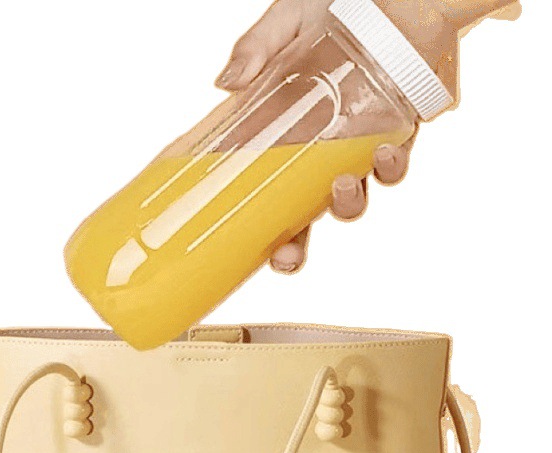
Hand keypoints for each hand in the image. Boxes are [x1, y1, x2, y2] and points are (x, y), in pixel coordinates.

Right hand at [215, 0, 414, 273]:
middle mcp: (315, 155)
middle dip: (296, 246)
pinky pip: (393, 167)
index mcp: (281, 139)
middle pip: (302, 218)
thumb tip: (225, 83)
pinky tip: (385, 152)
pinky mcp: (397, 134)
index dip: (263, 233)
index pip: (266, 197)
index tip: (256, 257)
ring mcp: (355, 150)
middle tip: (287, 256)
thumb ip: (256, 48)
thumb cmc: (334, 7)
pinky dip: (390, 167)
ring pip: (349, 200)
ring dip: (346, 204)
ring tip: (342, 184)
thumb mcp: (286, 22)